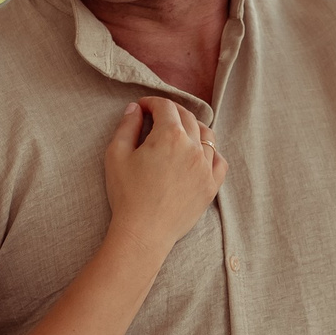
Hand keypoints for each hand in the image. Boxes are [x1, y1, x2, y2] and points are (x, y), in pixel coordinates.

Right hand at [104, 95, 226, 250]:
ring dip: (192, 128)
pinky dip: (210, 152)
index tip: (142, 107)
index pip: (165, 107)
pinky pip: (219, 160)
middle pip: (187, 117)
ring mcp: (206, 167)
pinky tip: (198, 154)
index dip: (152, 102)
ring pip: (206, 135)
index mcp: (170, 136)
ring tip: (178, 133)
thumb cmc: (126, 195)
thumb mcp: (116, 155)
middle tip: (157, 116)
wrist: (144, 232)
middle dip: (171, 111)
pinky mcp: (211, 186)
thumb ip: (126, 126)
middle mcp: (193, 147)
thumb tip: (135, 109)